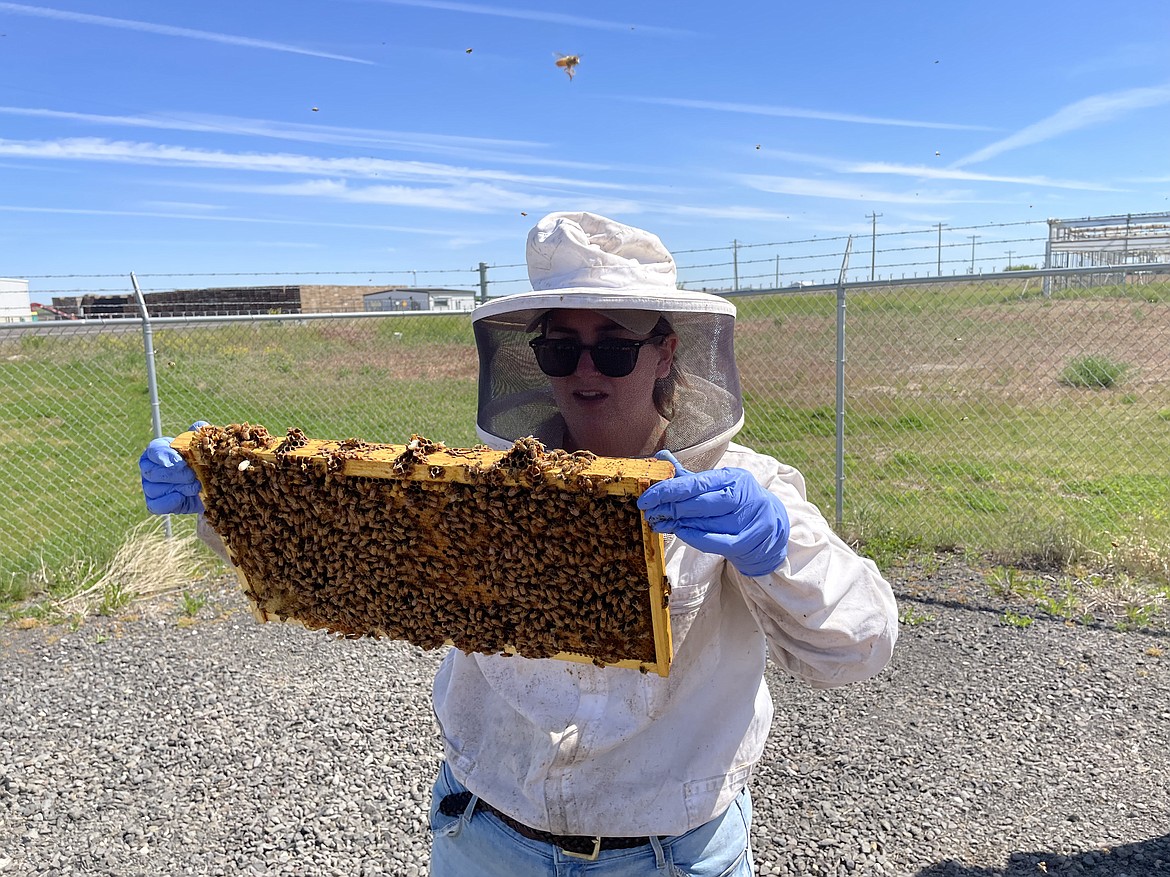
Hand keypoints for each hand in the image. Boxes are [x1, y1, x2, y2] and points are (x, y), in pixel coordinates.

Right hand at [138, 421, 208, 514]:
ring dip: (177, 487)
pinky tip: (182, 497)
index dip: (164, 455)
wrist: (211, 488)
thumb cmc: (203, 463)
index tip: (179, 461)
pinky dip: (169, 502)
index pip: (154, 449)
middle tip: (192, 476)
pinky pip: (155, 504)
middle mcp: (150, 468)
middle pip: (152, 471)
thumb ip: (200, 435)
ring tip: (195, 486)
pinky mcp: (155, 503)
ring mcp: (150, 487)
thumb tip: (199, 426)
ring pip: (154, 488)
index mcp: (159, 451)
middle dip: (174, 474)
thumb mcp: (204, 448)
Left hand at [637, 450, 788, 576]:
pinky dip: (695, 538)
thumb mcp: (716, 486)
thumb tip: (661, 456)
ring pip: (704, 523)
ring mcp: (748, 519)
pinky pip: (716, 541)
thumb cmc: (736, 504)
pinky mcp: (749, 540)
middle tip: (649, 513)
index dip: (666, 490)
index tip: (645, 498)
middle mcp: (742, 495)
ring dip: (678, 524)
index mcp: (732, 477)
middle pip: (697, 503)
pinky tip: (680, 533)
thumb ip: (688, 475)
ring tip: (659, 523)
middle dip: (669, 508)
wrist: (771, 528)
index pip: (694, 483)